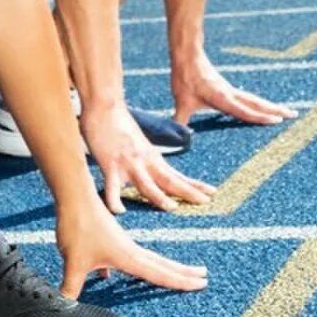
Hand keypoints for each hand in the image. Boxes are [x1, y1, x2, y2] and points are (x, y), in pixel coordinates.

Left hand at [57, 198, 208, 296]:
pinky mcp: (110, 239)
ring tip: (178, 273)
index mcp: (128, 257)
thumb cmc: (78, 226)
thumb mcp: (73, 263)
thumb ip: (71, 288)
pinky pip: (129, 257)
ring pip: (149, 259)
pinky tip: (109, 274)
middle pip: (163, 264)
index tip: (201, 284)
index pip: (160, 273)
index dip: (181, 281)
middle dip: (183, 273)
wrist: (74, 197)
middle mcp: (130, 250)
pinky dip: (131, 265)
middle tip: (204, 277)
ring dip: (165, 267)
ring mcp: (122, 243)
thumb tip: (64, 308)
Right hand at [82, 97, 215, 214]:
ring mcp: (128, 163)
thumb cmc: (118, 124)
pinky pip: (112, 187)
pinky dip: (115, 200)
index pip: (177, 175)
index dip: (194, 185)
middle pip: (169, 181)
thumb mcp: (138, 144)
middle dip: (188, 192)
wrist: (104, 105)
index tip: (211, 193)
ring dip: (159, 197)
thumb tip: (151, 171)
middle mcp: (144, 161)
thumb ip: (144, 159)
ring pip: (146, 184)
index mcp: (152, 158)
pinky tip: (119, 211)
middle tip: (205, 202)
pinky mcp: (110, 164)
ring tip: (172, 208)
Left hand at [173, 51, 296, 127]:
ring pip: (255, 100)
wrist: (188, 56)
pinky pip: (248, 98)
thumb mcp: (181, 101)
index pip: (245, 111)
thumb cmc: (185, 78)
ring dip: (271, 106)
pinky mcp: (228, 88)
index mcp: (223, 98)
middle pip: (258, 103)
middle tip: (294, 114)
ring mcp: (231, 90)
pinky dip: (259, 104)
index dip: (261, 117)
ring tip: (287, 111)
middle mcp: (231, 94)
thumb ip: (180, 120)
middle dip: (276, 110)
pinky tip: (262, 108)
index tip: (277, 121)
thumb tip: (176, 137)